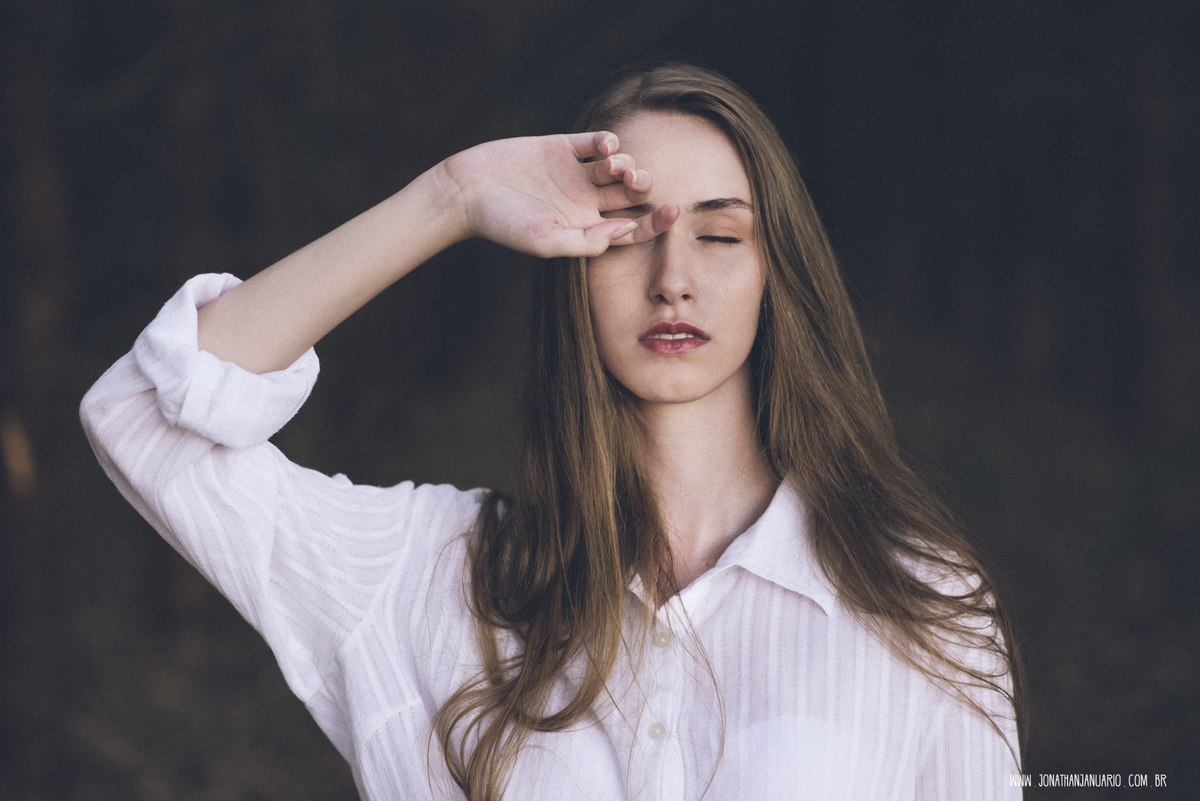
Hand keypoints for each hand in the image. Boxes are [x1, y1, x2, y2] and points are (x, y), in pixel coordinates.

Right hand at [437, 131, 676, 257]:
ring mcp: (575, 174)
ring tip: (615, 167)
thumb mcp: (545, 241)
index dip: (655, 223)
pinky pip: (596, 143)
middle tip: (636, 183)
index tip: (673, 213)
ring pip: (618, 168)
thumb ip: (583, 241)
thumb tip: (620, 235)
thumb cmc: (503, 224)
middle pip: (630, 196)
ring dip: (626, 166)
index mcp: (585, 228)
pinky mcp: (562, 148)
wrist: (468, 191)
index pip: (630, 228)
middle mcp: (585, 202)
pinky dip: (608, 143)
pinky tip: (605, 147)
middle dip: (642, 188)